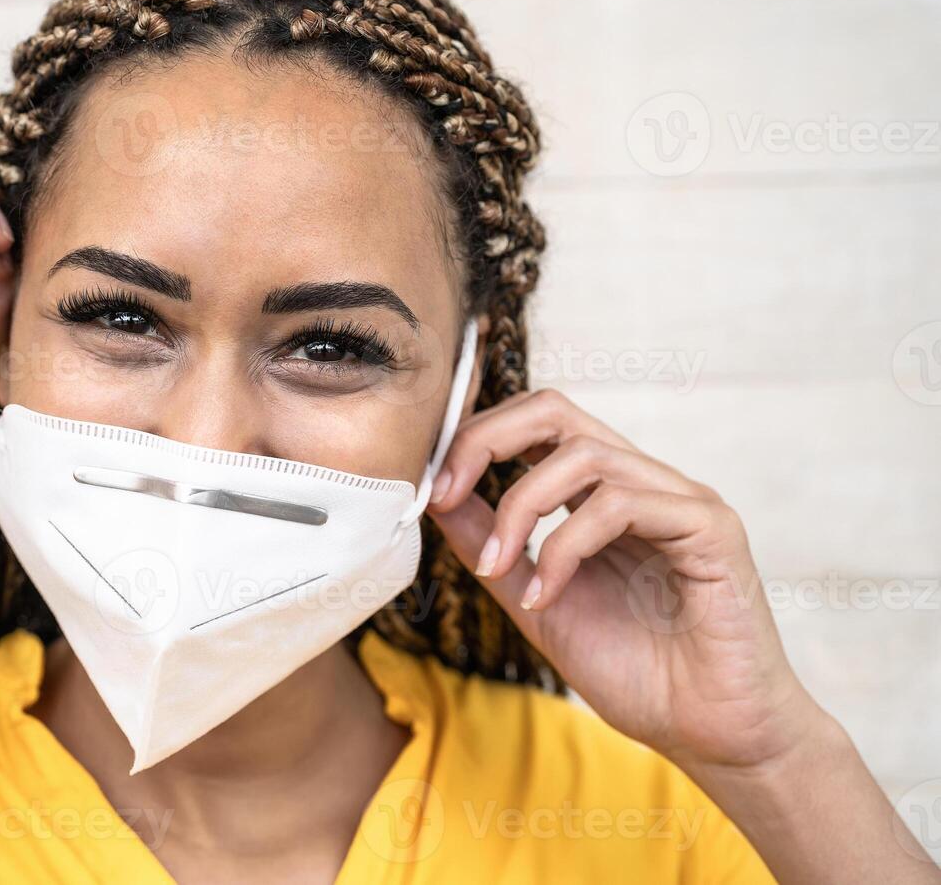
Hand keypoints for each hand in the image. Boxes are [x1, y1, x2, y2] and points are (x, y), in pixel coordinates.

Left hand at [427, 389, 824, 773]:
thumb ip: (491, 545)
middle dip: (486, 440)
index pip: (536, 424)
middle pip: (556, 410)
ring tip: (498, 568)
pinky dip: (566, 547)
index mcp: (603, 494)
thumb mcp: (536, 600)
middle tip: (445, 492)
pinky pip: (625, 504)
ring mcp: (681, 499)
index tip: (431, 489)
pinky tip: (548, 595)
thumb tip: (436, 496)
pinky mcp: (712, 527)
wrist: (709, 735)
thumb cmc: (637, 672)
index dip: (476, 439)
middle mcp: (644, 483)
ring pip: (584, 456)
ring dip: (520, 509)